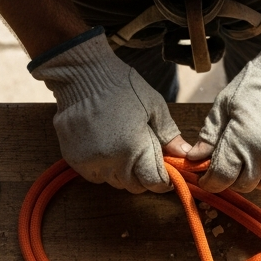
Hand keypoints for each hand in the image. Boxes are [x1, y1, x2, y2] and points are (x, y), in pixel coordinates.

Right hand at [29, 28, 192, 192]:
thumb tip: (186, 154)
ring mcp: (89, 162)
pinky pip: (94, 175)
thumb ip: (169, 134)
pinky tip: (105, 147)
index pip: (152, 182)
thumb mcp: (154, 106)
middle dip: (142, 176)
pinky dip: (102, 168)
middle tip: (144, 156)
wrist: (81, 75)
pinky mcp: (73, 160)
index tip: (165, 172)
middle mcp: (110, 161)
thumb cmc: (122, 86)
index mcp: (134, 148)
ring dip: (122, 172)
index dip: (162, 180)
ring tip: (123, 148)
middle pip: (133, 186)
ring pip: (113, 182)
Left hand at [186, 18, 260, 192]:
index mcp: (241, 143)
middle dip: (232, 177)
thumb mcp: (224, 105)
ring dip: (255, 174)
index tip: (207, 176)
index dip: (210, 181)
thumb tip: (194, 158)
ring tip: (252, 153)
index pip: (221, 179)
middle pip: (243, 184)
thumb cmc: (256, 85)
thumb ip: (210, 135)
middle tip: (230, 162)